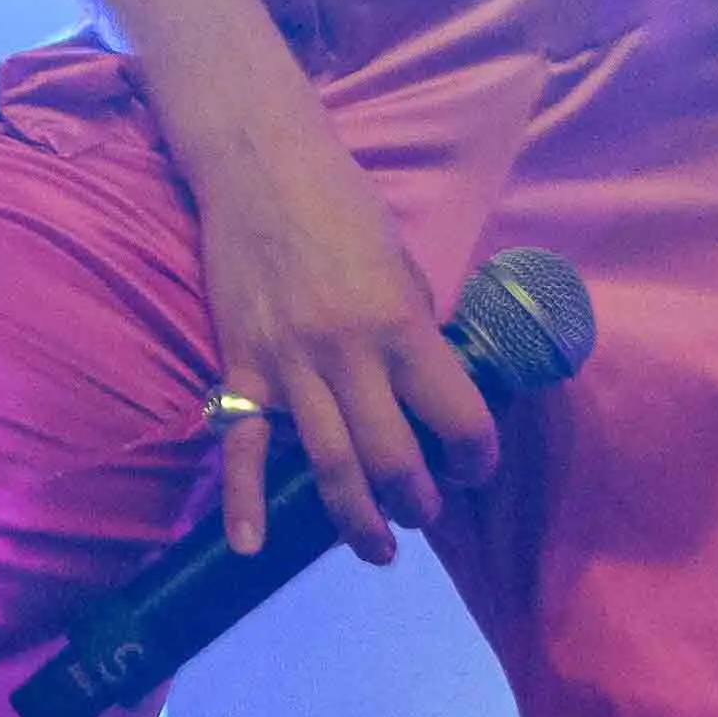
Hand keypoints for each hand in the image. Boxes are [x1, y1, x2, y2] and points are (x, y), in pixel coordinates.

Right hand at [193, 147, 495, 565]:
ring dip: (358, 520)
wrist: (259, 166)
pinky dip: (242, 500)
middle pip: (392, 459)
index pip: (456, 416)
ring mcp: (290, 366)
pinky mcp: (242, 367)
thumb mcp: (402, 262)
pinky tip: (249, 545)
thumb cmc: (342, 204)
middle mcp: (348, 356)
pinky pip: (242, 445)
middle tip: (423, 512)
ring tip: (378, 550)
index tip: (473, 468)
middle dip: (416, 502)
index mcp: (400, 326)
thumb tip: (428, 384)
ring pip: (329, 464)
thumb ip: (414, 327)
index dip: (476, 456)